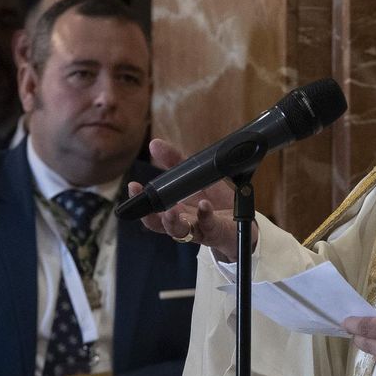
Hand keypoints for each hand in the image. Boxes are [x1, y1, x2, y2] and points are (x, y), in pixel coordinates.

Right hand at [129, 138, 243, 261]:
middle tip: (146, 205)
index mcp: (175, 210)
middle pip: (160, 225)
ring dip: (173, 222)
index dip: (140, 200)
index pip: (152, 210)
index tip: (133, 186)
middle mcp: (183, 222)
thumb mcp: (196, 177)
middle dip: (150, 216)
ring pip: (179, 232)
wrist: (242, 220)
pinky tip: (204, 205)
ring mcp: (199, 229)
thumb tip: (154, 144)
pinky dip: (205, 215)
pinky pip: (208, 226)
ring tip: (170, 211)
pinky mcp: (216, 232)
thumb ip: (175, 161)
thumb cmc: (215, 201)